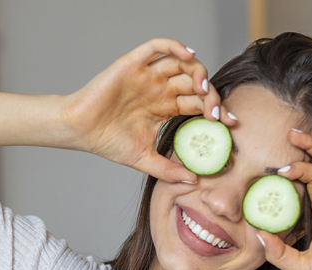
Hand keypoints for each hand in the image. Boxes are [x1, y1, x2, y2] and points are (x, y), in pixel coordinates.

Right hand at [61, 38, 234, 183]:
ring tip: (203, 89)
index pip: (198, 104)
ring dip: (198, 71)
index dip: (217, 111)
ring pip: (181, 63)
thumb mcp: (144, 160)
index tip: (231, 123)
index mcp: (165, 108)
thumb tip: (194, 181)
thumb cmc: (107, 142)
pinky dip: (175, 46)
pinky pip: (157, 47)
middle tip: (217, 112)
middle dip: (211, 95)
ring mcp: (147, 75)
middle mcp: (160, 89)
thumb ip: (168, 169)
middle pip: (195, 83)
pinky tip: (188, 55)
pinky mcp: (133, 64)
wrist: (79, 131)